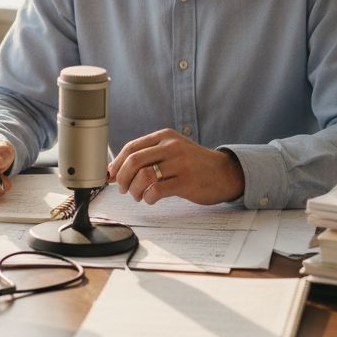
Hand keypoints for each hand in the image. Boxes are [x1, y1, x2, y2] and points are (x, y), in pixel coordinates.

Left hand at [107, 129, 244, 204]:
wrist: (224, 172)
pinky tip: (151, 199)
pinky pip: (157, 190)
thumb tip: (115, 171)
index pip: (131, 147)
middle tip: (123, 188)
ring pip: (144, 176)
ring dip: (135, 190)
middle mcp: (171, 146)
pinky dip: (148, 198)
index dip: (117, 164)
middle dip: (122, 178)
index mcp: (165, 136)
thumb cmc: (193, 164)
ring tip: (138, 196)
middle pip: (134, 161)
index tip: (112, 176)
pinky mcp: (186, 181)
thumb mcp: (172, 151)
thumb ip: (147, 156)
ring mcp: (180, 163)